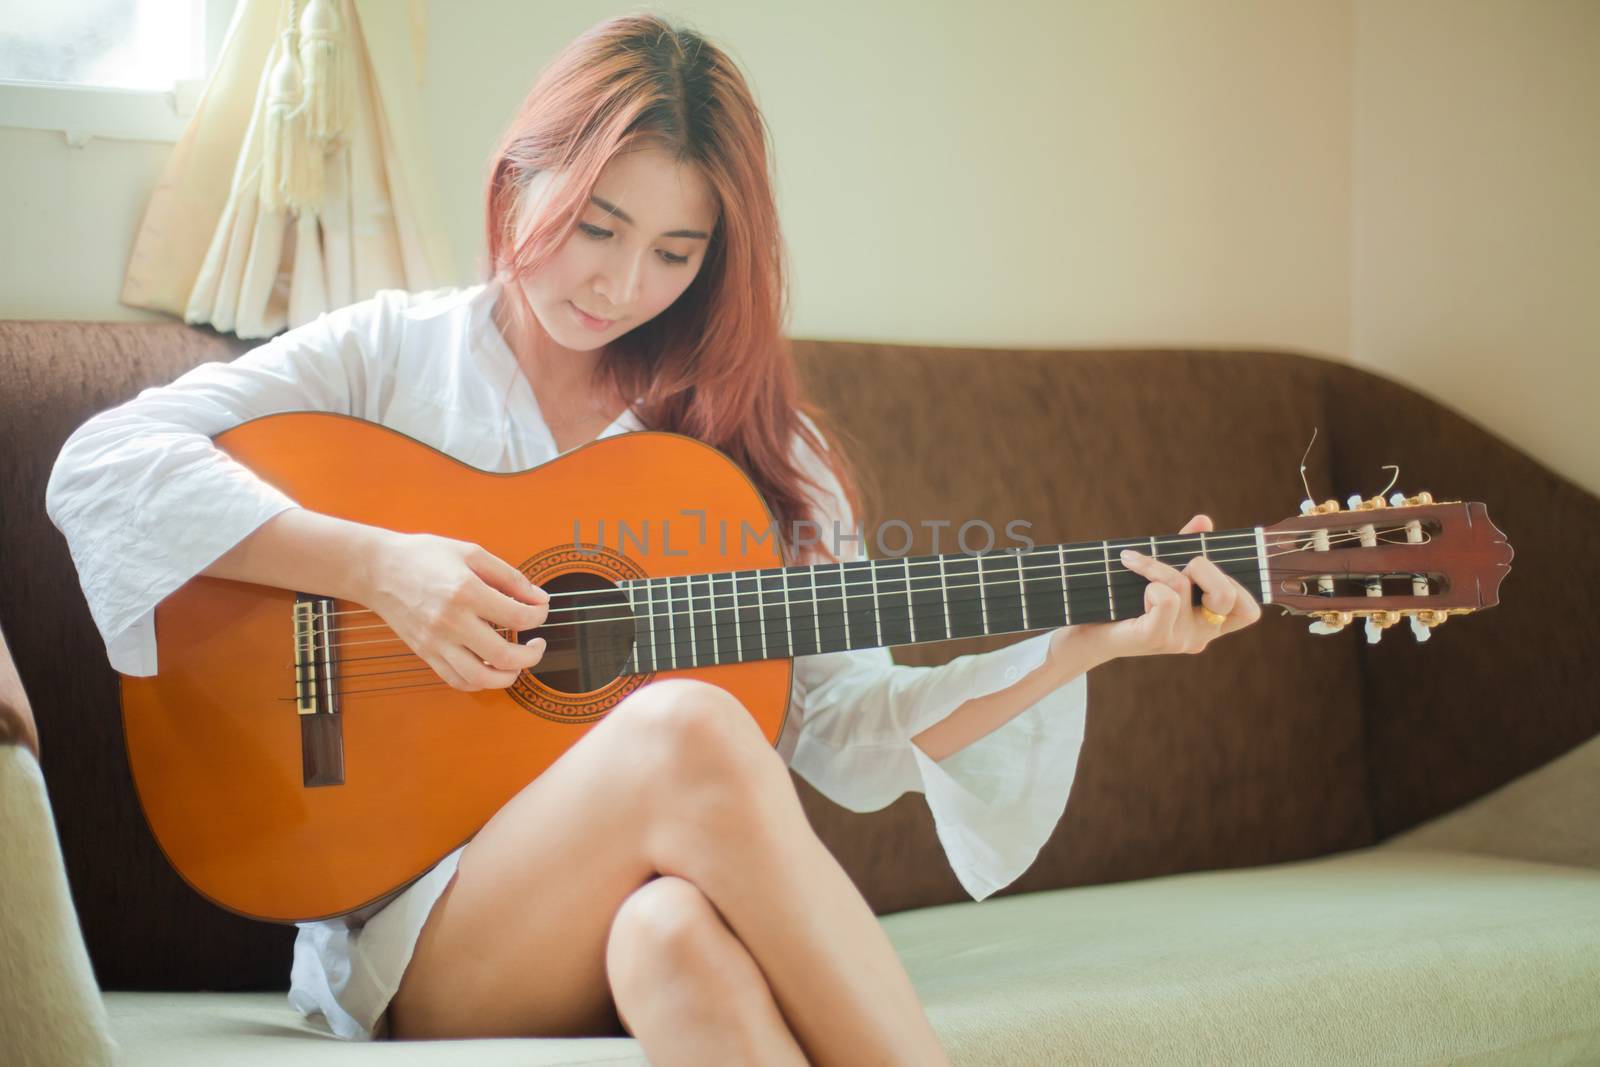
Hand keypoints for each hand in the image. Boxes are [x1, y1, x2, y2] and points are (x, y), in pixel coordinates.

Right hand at [362, 531, 550, 690]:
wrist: (378, 570)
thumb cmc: (425, 556)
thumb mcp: (472, 553)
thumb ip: (509, 577)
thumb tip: (539, 599)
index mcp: (466, 592)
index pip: (517, 617)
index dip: (539, 616)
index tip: (540, 610)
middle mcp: (451, 622)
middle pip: (503, 656)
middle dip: (532, 655)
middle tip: (538, 644)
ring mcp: (436, 642)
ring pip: (480, 678)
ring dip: (508, 676)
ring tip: (518, 663)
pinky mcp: (425, 653)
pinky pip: (457, 681)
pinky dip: (480, 682)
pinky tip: (491, 667)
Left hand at [1080, 513, 1262, 660]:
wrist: (1085, 634)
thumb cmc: (1124, 601)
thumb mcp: (1160, 571)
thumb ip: (1185, 548)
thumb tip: (1204, 521)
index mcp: (1207, 624)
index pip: (1248, 611)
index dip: (1236, 584)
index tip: (1203, 569)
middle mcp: (1198, 636)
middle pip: (1228, 595)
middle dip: (1203, 566)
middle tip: (1176, 567)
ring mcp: (1177, 640)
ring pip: (1184, 585)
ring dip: (1157, 566)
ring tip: (1135, 565)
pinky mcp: (1154, 637)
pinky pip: (1166, 597)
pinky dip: (1149, 578)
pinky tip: (1134, 585)